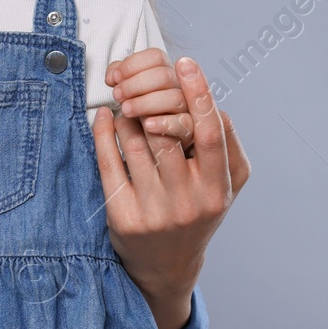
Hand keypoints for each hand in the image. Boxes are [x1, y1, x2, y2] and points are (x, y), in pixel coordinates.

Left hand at [93, 57, 250, 328]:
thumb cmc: (197, 209)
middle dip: (152, 102)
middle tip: (140, 86)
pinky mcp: (124, 217)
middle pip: (168, 134)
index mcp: (218, 188)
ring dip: (127, 115)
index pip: (212, 134)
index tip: (186, 63)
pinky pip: (109, 162)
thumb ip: (224, 144)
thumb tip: (207, 100)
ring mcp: (156, 211)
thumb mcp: (222, 184)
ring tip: (125, 106)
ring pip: (136, 144)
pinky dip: (104, 133)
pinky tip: (103, 118)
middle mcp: (189, 201)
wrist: (166, 265)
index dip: (200, 95)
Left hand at [103, 47, 194, 151]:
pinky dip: (164, 123)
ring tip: (126, 110)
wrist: (154, 145)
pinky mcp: (188, 130)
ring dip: (144, 103)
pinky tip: (147, 124)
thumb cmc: (142, 113)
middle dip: (135, 84)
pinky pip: (183, 124)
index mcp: (165, 73)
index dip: (132, 63)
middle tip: (118, 95)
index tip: (116, 77)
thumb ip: (120, 78)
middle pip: (163, 75)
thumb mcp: (130, 93)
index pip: (155, 56)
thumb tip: (112, 76)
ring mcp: (186, 108)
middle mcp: (179, 88)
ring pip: (173, 98)